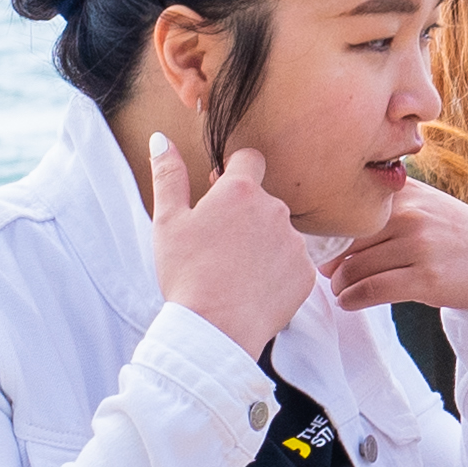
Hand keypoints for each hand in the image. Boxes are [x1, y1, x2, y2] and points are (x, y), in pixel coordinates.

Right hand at [141, 133, 316, 353]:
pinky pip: (292, 263)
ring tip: (233, 269)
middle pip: (263, 200)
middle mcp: (276, 210)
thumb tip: (161, 138)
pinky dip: (276, 271)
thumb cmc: (186, 273)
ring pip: (278, 232)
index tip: (221, 191)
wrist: (214, 329)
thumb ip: (169, 175)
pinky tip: (252, 286)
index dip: (234, 172)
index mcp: (241, 192)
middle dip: (244, 214)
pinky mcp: (307, 272)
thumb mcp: (167, 221)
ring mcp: (296, 242)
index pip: (249, 159)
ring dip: (261, 243)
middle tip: (218, 244)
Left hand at [323, 176, 467, 315]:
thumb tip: (331, 227)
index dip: (326, 233)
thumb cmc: (456, 235)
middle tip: (329, 273)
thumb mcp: (426, 203)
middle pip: (346, 241)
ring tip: (341, 289)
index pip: (347, 210)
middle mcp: (412, 215)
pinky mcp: (427, 278)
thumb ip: (387, 205)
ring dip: (340, 285)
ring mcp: (420, 246)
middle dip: (330, 262)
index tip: (320, 248)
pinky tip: (349, 302)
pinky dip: (352, 300)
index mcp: (407, 193)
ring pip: (356, 268)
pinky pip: (372, 290)